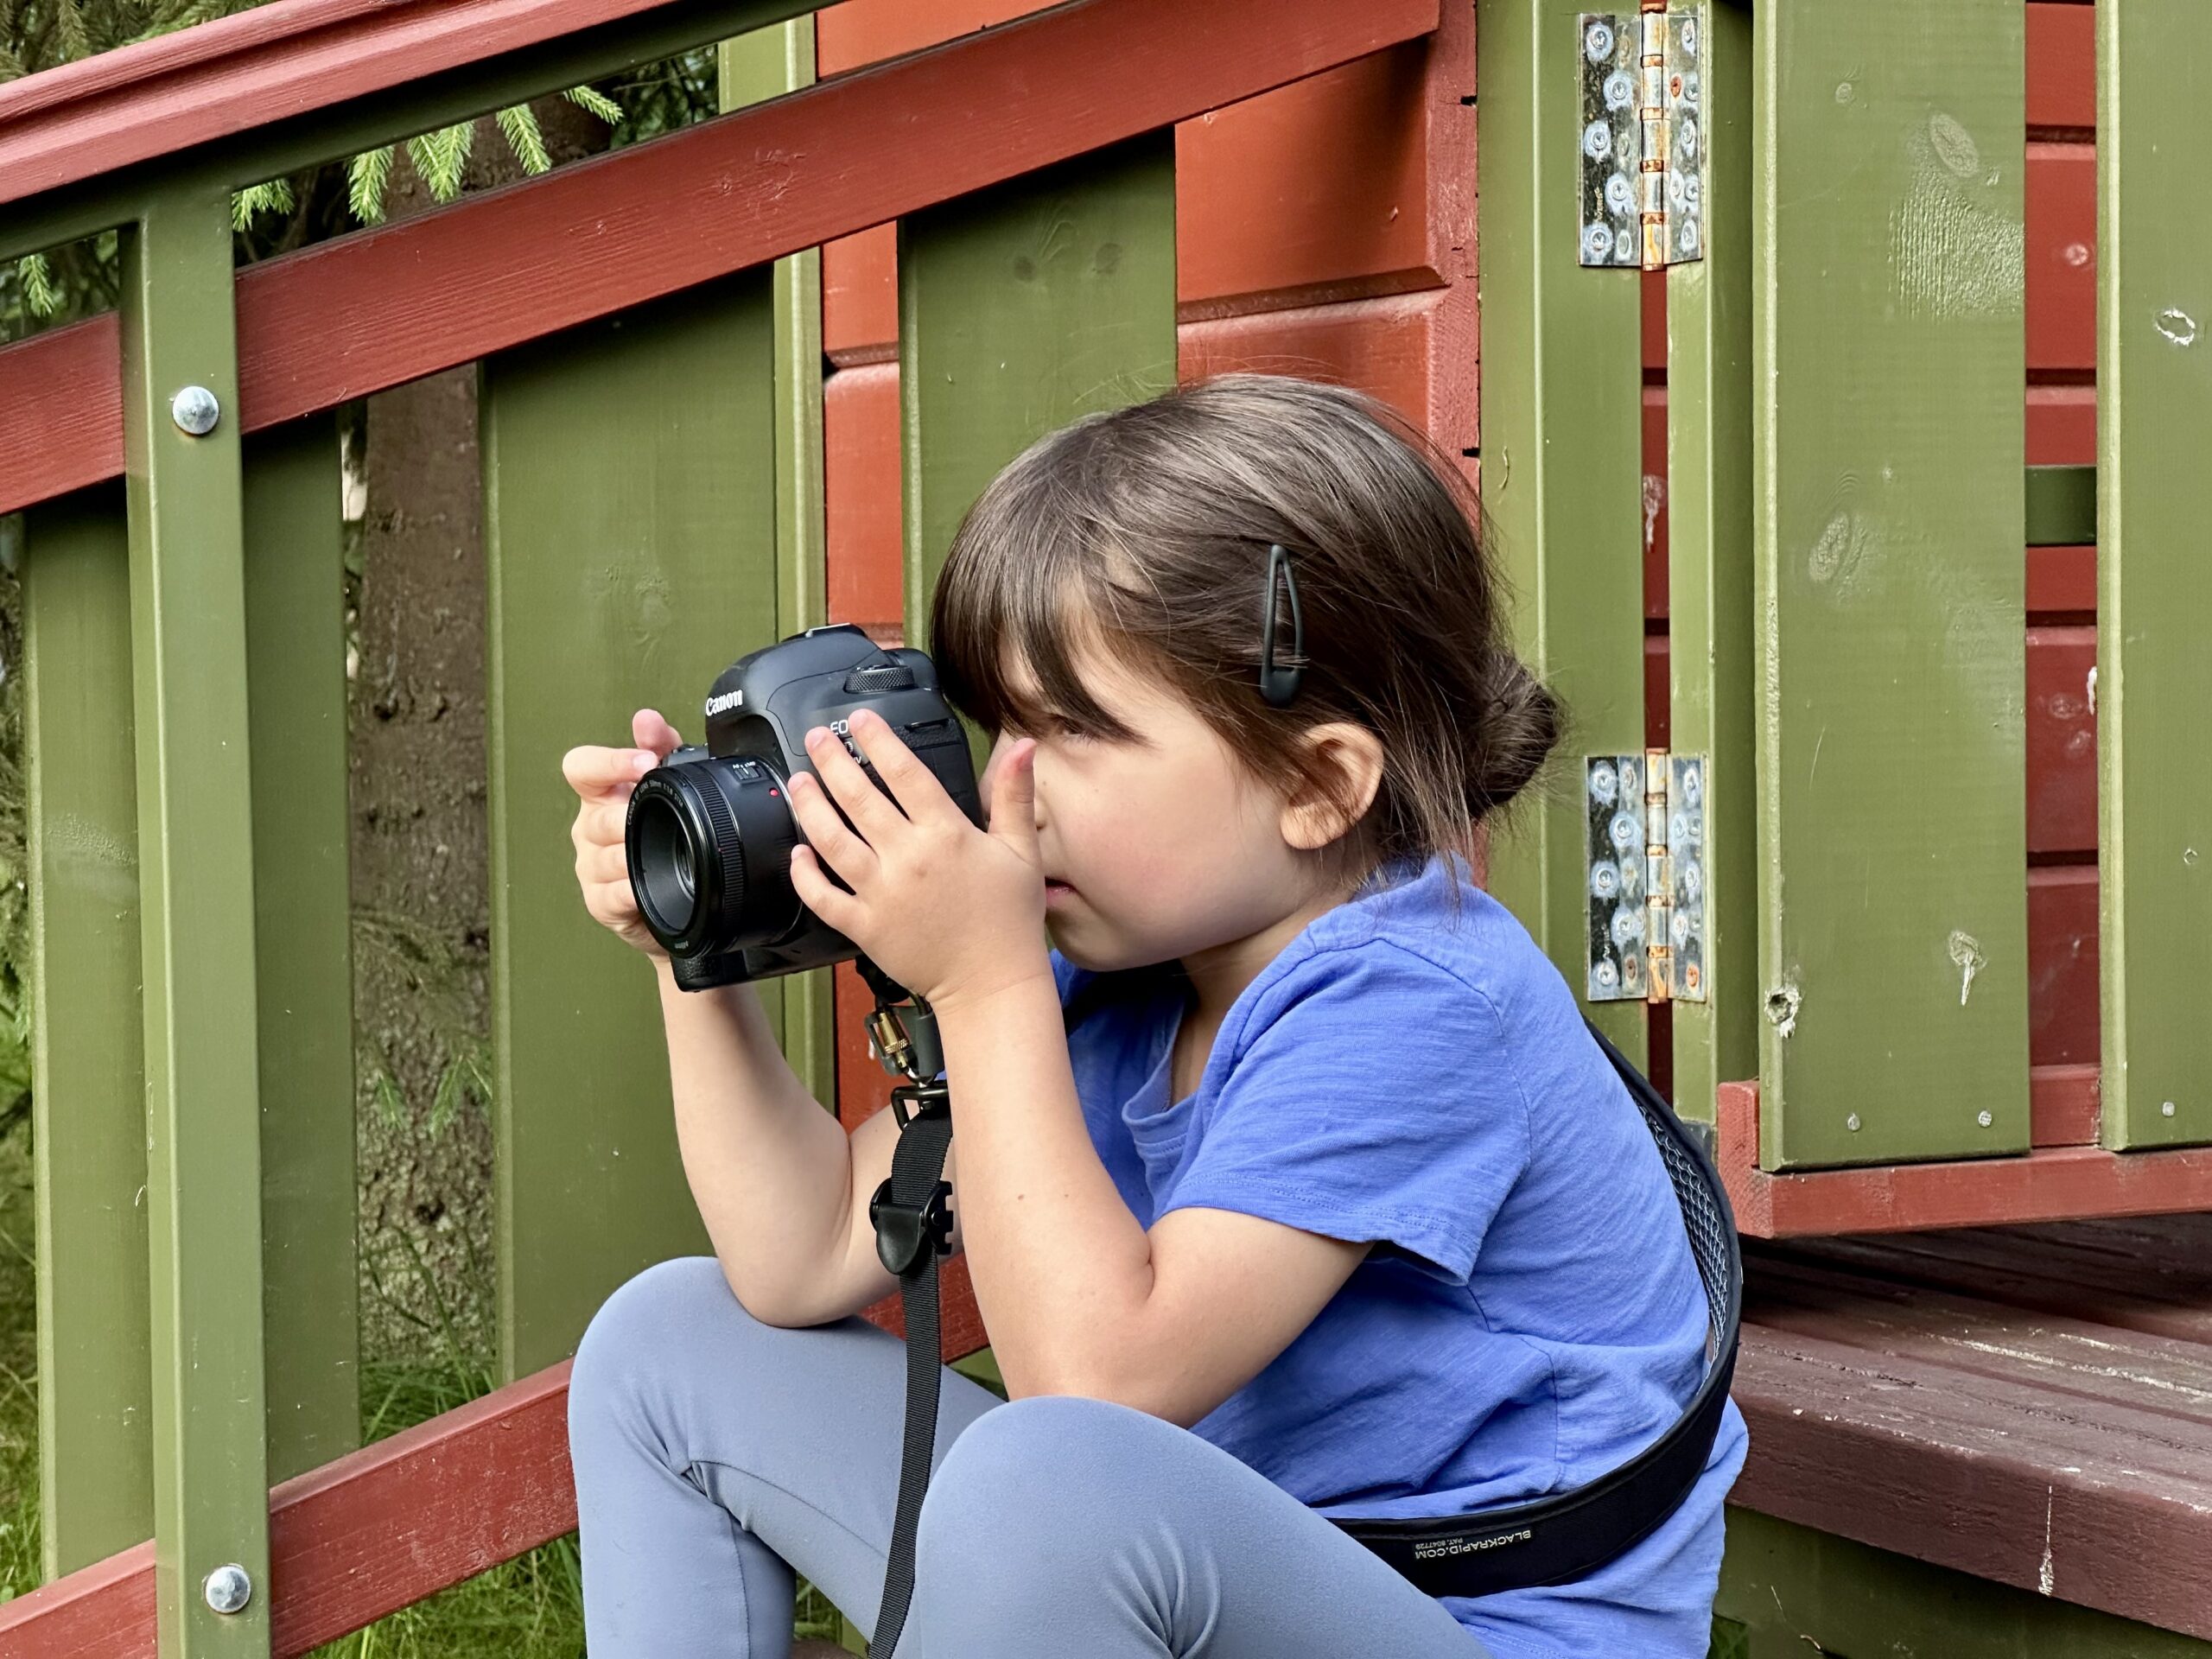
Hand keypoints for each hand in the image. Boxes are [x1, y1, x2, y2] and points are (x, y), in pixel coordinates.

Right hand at [562, 709, 684, 959]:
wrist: (672, 895)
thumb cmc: (662, 832)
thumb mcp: (665, 785)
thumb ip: (661, 747)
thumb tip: (648, 719)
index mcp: (602, 793)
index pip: (581, 768)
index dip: (608, 762)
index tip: (643, 762)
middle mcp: (590, 828)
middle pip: (597, 818)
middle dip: (627, 815)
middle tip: (653, 812)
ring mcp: (592, 866)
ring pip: (606, 858)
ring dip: (630, 853)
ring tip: (653, 849)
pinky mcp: (600, 902)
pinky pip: (612, 895)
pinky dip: (631, 891)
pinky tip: (647, 887)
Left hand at [784, 707, 1049, 1009]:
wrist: (993, 984)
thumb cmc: (1009, 920)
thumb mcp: (1021, 851)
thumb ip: (1014, 795)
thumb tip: (1022, 747)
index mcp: (946, 834)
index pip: (904, 773)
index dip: (878, 741)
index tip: (859, 721)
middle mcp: (909, 859)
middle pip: (858, 798)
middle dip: (831, 762)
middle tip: (816, 739)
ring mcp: (882, 894)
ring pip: (831, 841)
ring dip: (810, 807)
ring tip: (799, 782)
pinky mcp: (865, 927)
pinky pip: (823, 897)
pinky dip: (804, 875)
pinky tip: (796, 853)